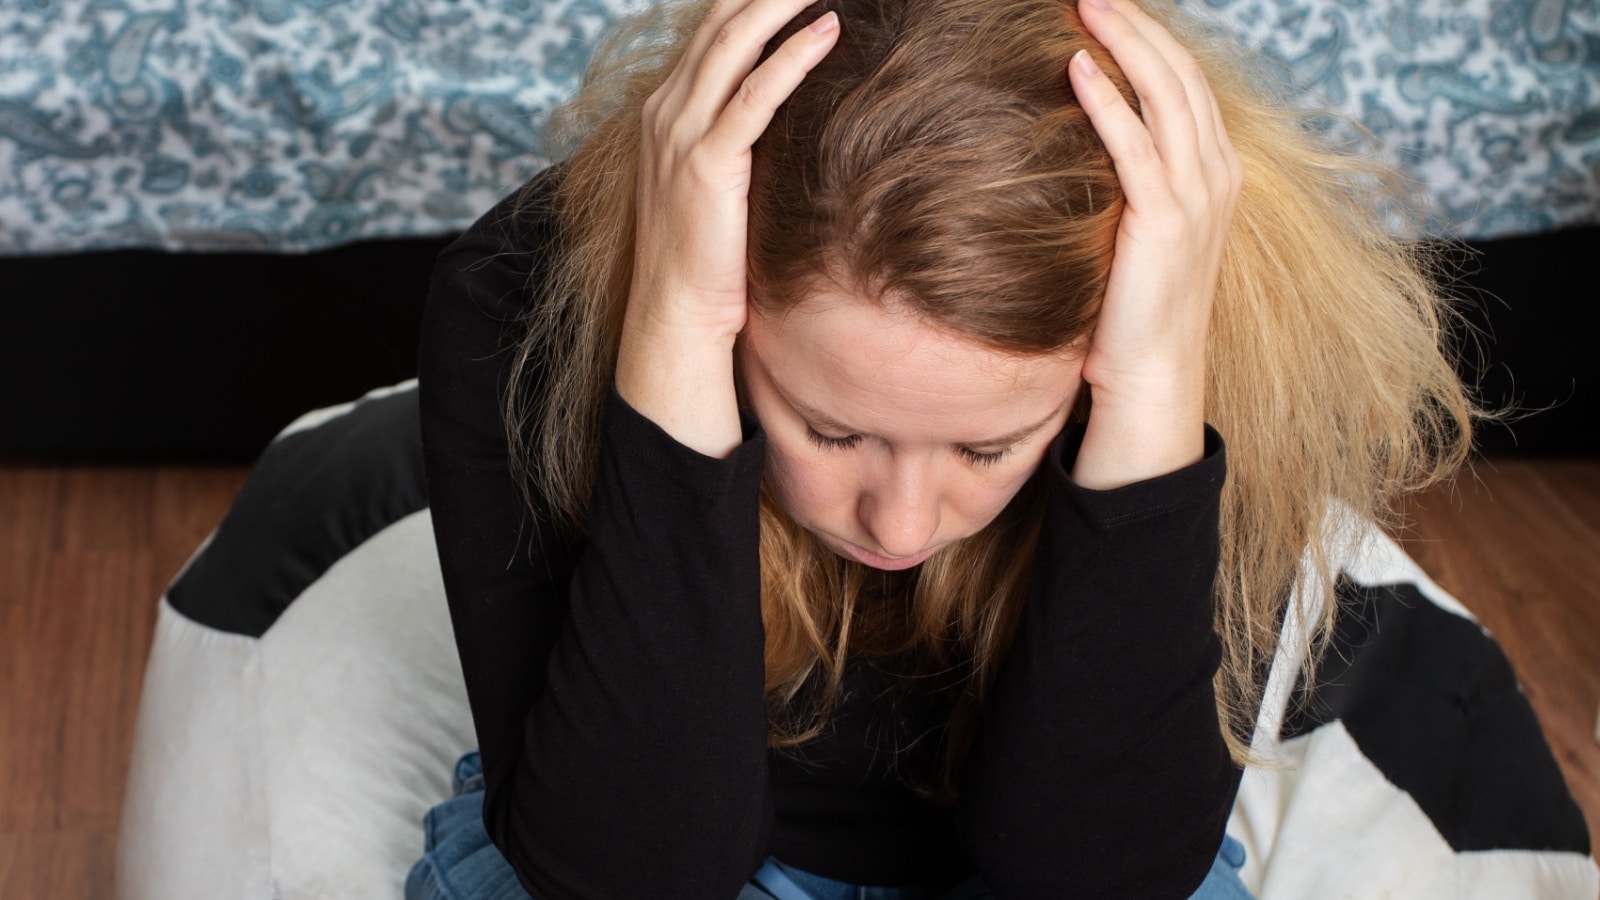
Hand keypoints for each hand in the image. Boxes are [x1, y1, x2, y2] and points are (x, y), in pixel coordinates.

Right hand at [615, 0, 839, 456]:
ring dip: (781, 1)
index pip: (711, 28)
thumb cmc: (705, 258)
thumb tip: (785, 115)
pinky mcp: (708, 164)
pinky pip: (755, 94)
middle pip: (720, 19)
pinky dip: (792, 56)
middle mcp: (666, 111)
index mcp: (665, 110)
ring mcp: (680, 135)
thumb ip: (736, 139)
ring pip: (734, 41)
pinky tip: (827, 30)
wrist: (675, 318)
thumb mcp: (715, 185)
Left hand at [1066, 0, 1242, 488]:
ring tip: (1086, 2)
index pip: (1184, 84)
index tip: (1108, 5)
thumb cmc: (1133, 311)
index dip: (1149, 37)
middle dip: (1138, 23)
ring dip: (1125, 42)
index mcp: (1216, 173)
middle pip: (1179, 74)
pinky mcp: (1166, 223)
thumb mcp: (1138, 234)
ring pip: (1166, 96)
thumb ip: (1129, 184)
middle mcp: (1217, 175)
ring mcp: (1198, 197)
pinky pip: (1138, 147)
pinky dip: (1110, 102)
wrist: (1152, 379)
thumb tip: (1079, 143)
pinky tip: (1079, 67)